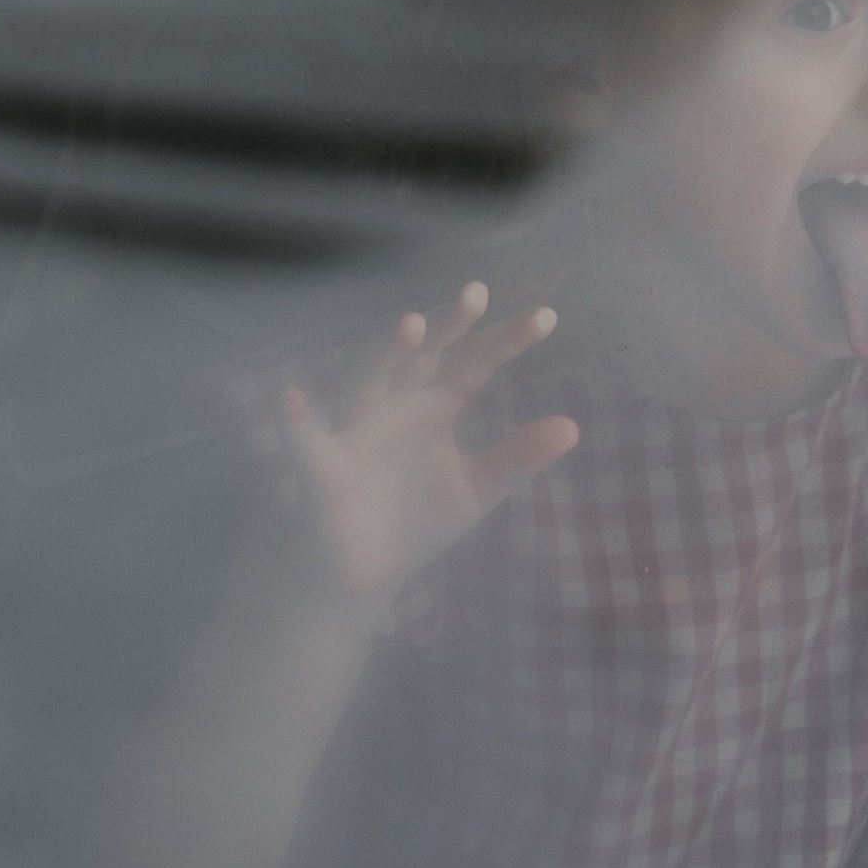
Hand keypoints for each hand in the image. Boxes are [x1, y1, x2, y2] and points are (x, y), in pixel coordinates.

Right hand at [282, 284, 579, 609]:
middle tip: (476, 294)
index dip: (506, 339)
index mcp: (438, 403)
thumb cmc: (420, 517)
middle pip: (423, 352)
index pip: (476, 360)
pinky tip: (294, 400)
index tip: (547, 318)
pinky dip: (297, 422)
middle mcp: (398, 402)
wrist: (366, 573)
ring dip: (387, 350)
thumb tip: (574, 427)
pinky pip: (306, 441)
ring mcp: (357, 429)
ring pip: (369, 377)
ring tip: (411, 324)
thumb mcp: (477, 489)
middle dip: (446, 323)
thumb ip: (517, 458)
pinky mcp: (323, 467)